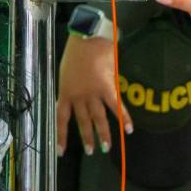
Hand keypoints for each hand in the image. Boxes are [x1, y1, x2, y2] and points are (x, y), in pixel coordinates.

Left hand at [57, 34, 130, 156]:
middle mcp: (78, 96)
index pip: (62, 119)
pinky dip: (124, 118)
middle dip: (87, 137)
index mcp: (66, 92)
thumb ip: (71, 88)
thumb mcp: (66, 72)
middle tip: (91, 151)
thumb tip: (76, 100)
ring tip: (106, 147)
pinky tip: (129, 129)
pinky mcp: (107, 88)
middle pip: (82, 121)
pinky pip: (116, 106)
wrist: (88, 38)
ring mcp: (93, 93)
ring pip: (98, 118)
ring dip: (103, 134)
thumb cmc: (75, 51)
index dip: (61, 136)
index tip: (61, 152)